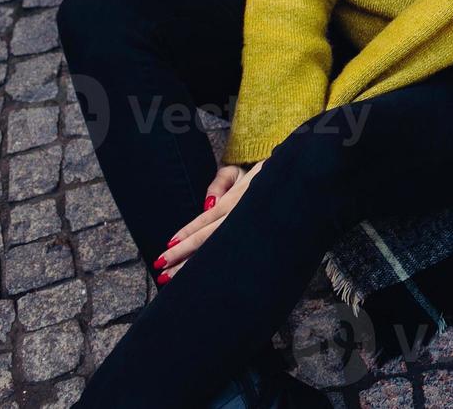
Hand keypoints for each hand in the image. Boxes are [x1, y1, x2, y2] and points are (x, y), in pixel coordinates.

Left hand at [153, 160, 264, 282]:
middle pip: (208, 239)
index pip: (206, 220)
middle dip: (183, 256)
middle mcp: (241, 216)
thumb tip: (208, 206)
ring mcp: (250, 228)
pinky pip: (232, 254)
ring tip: (173, 278)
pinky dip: (216, 265)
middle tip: (161, 271)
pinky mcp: (259, 238)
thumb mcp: (238, 173)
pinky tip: (205, 277)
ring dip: (194, 265)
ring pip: (217, 249)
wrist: (290, 180)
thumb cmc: (261, 177)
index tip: (167, 247)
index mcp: (236, 200)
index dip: (186, 234)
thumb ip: (220, 184)